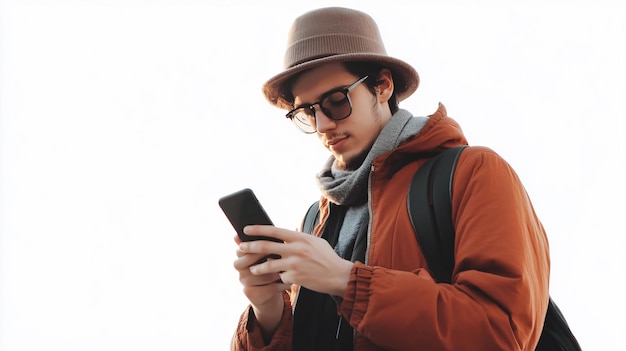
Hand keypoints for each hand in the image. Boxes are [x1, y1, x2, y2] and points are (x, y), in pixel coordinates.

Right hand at [233, 235, 288, 336]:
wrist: (274, 288)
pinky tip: (290, 282)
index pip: (241, 248)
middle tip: (276, 253)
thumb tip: (272, 227)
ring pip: (256, 276)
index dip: (252, 245)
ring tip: (286, 269)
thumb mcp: (272, 251)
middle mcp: (240, 268)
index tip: (267, 241)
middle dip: (259, 257)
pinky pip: (266, 288)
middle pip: (243, 262)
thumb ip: (269, 241)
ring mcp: (244, 281)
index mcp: (242, 254)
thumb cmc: (274, 263)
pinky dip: (279, 285)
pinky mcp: (251, 293)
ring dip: (272, 272)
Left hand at [238, 225, 353, 296]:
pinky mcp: (295, 278)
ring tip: (253, 269)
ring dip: (257, 268)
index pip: (274, 230)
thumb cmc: (327, 258)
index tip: (246, 229)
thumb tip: (282, 235)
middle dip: (249, 247)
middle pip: (265, 247)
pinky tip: (284, 279)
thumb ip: (298, 238)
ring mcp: (294, 264)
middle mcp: (295, 249)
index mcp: (300, 238)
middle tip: (240, 248)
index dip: (258, 229)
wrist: (338, 276)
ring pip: (267, 266)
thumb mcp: (314, 242)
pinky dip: (280, 278)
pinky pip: (280, 277)